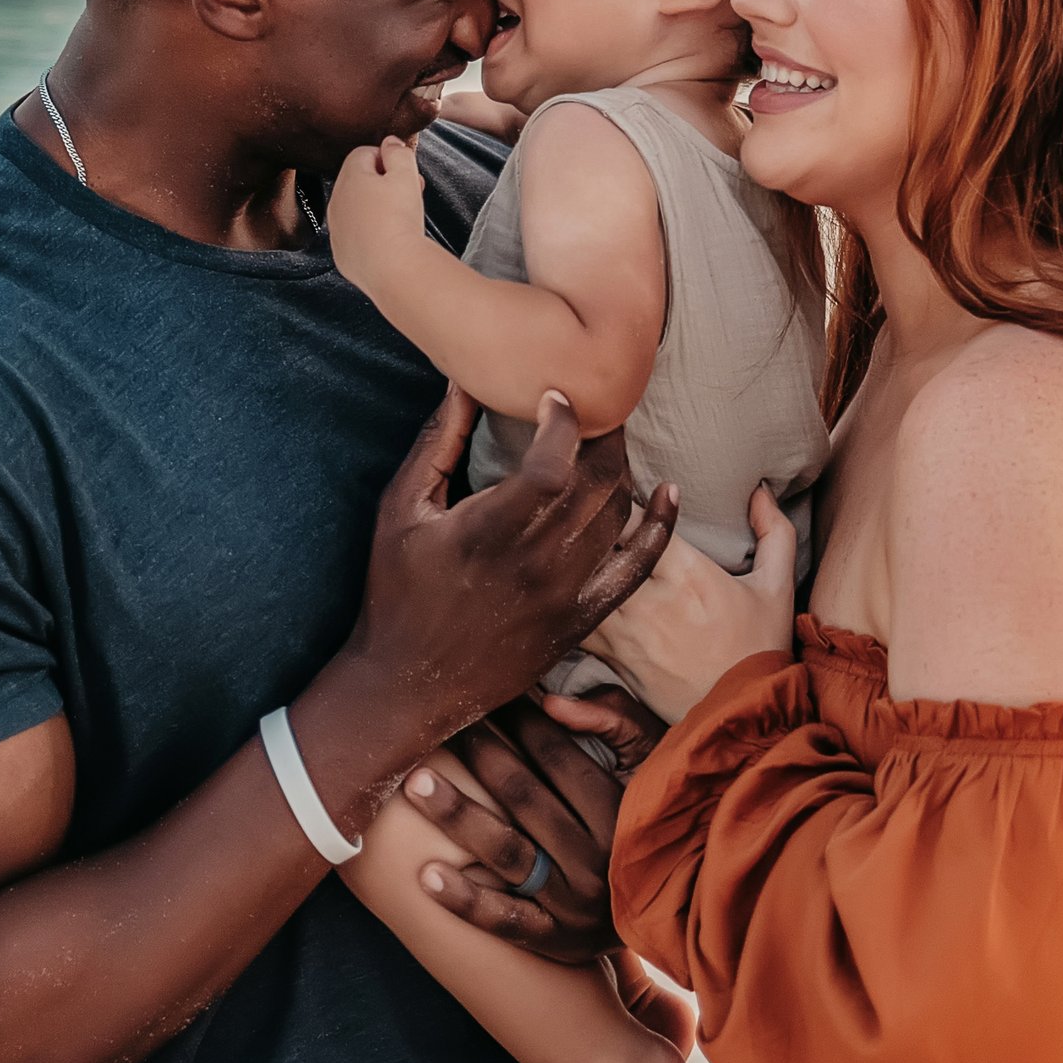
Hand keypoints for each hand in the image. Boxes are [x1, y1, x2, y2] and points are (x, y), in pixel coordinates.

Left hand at [327, 135, 430, 299]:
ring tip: (402, 219)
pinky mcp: (341, 253)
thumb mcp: (406, 175)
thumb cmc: (400, 218)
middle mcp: (336, 201)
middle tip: (410, 194)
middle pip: (359, 181)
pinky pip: (355, 234)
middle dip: (384, 183)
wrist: (392, 269)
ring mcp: (336, 229)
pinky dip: (370, 233)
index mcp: (349, 177)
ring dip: (376, 208)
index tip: (406, 173)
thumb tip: (390, 142)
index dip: (388, 159)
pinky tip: (389, 241)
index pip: (364, 153)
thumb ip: (398, 152)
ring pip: (356, 209)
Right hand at [334, 385, 678, 764]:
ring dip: (621, 469)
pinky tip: (668, 492)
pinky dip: (660, 528)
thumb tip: (465, 378)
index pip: (552, 464)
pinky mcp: (580, 620)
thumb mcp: (400, 509)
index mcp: (485, 533)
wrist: (407, 684)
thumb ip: (438, 442)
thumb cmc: (395, 591)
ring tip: (607, 442)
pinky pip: (637, 568)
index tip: (555, 397)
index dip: (563, 421)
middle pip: (596, 483)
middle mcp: (532, 565)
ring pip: (618, 515)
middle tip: (595, 407)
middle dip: (602, 434)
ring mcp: (562, 596)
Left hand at [403, 701, 640, 965]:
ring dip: (457, 816)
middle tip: (441, 725)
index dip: (519, 724)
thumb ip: (615, 721)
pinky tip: (425, 876)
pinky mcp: (559, 940)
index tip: (487, 698)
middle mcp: (599, 859)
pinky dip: (465, 901)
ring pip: (506, 853)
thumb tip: (551, 704)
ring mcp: (576, 904)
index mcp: (623, 812)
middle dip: (480, 756)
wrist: (679, 911)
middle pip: (524, 797)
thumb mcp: (656, 762)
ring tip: (415, 784)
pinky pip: (506, 921)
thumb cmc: (658, 819)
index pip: (558, 758)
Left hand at [582, 482, 797, 722]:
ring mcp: (625, 633)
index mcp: (688, 575)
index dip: (625, 501)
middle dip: (588, 526)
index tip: (626, 491)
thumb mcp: (778, 588)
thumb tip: (760, 491)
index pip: (640, 522)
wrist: (740, 718)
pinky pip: (575, 623)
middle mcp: (650, 601)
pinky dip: (567, 603)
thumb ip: (775, 533)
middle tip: (582, 509)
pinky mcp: (611, 657)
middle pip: (599, 549)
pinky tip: (567, 588)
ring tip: (568, 543)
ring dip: (573, 562)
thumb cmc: (759, 649)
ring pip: (579, 584)